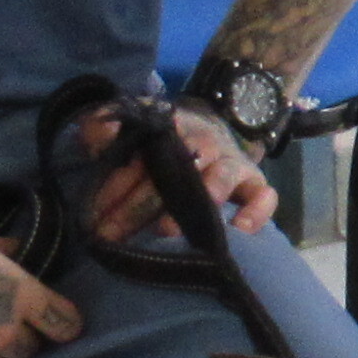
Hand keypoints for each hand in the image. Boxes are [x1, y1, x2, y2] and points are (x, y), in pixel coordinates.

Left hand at [76, 101, 279, 253]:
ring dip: (195, 203)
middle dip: (139, 207)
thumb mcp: (132, 123)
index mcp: (172, 129)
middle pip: (175, 174)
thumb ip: (104, 126)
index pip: (141, 157)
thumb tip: (94, 137)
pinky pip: (264, 196)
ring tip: (167, 231)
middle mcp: (206, 144)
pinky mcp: (255, 182)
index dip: (115, 186)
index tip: (93, 214)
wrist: (210, 127)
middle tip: (113, 234)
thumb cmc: (163, 139)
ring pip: (219, 180)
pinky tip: (237, 231)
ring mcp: (232, 164)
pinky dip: (255, 212)